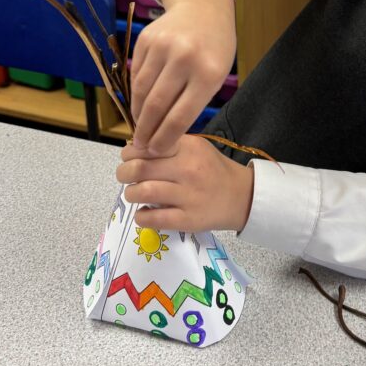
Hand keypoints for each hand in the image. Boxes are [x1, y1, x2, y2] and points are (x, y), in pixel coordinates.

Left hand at [116, 135, 253, 232]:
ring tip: (133, 194)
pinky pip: (153, 219)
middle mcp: (188, 170)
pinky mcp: (188, 220)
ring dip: (130, 194)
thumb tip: (133, 148)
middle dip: (123, 172)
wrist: (242, 196)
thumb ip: (169, 145)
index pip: (147, 145)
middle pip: (139, 168)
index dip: (129, 152)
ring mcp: (188, 196)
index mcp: (188, 148)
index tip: (129, 157)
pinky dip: (141, 217)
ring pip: (143, 192)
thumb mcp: (196, 147)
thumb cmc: (213, 170)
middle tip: (124, 176)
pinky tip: (143, 213)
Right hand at [130, 0, 235, 154]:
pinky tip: (139, 106)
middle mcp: (184, 58)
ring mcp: (162, 47)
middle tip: (141, 147)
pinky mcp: (145, 40)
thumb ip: (195, 102)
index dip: (165, 139)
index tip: (157, 152)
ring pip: (142, 92)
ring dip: (138, 115)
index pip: (180, 117)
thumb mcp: (216, 75)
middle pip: (156, 106)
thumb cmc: (214, 48)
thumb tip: (167, 135)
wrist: (203, 9)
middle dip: (146, 132)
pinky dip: (136, 94)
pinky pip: (136, 75)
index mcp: (208, 73)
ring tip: (139, 129)